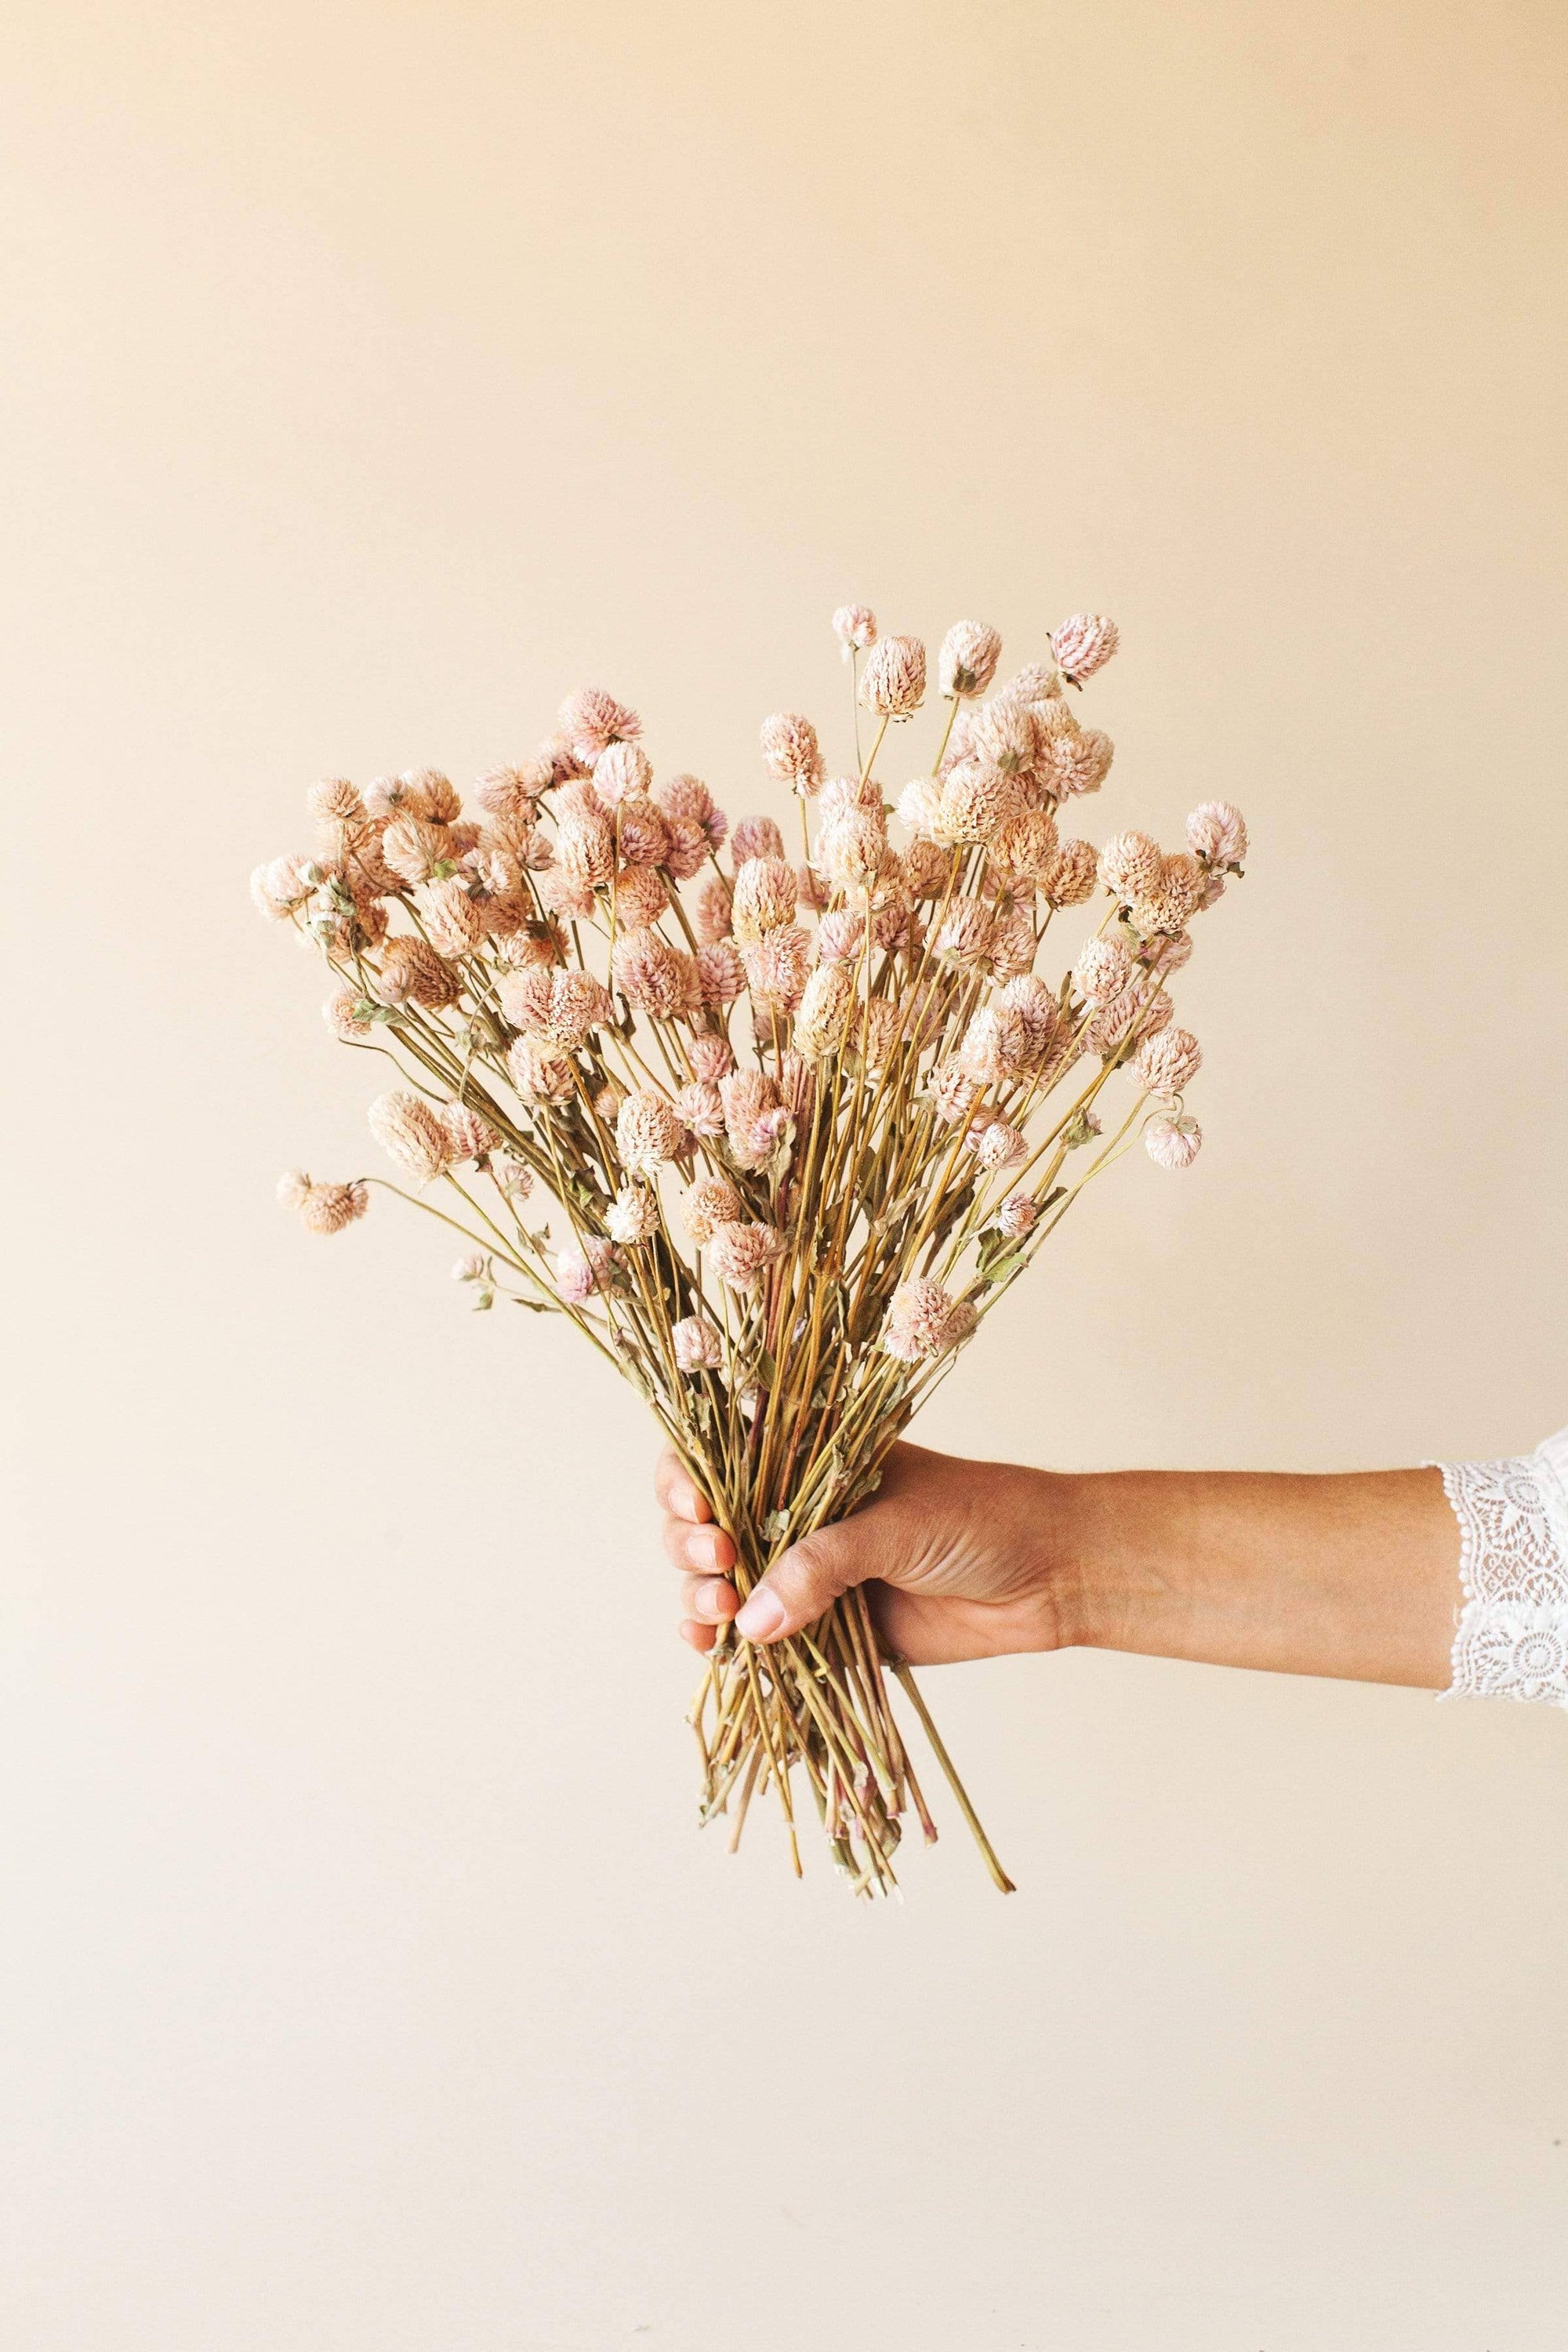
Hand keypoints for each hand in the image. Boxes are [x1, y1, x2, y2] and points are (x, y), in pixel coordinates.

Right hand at [655, 1440, 1073, 1664]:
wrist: (1047, 1577)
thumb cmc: (980, 1519)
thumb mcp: (896, 1525)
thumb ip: (823, 1564)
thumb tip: (753, 1619)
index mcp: (807, 1457)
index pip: (722, 1455)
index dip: (688, 1476)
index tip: (696, 1505)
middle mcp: (796, 1510)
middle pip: (705, 1522)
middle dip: (691, 1544)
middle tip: (719, 1561)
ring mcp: (805, 1570)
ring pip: (720, 1583)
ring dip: (702, 1598)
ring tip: (718, 1617)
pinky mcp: (822, 1628)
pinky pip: (758, 1639)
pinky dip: (727, 1647)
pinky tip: (712, 1652)